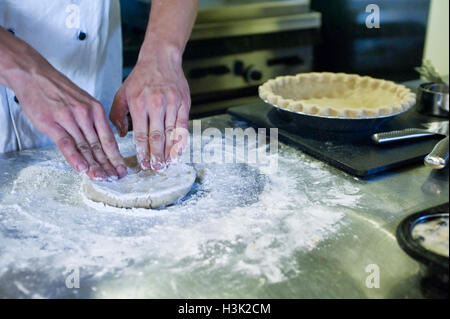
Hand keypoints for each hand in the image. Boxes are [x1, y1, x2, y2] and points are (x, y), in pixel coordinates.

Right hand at [13, 53, 126, 179]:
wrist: (35, 74)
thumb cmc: (59, 90)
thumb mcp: (83, 101)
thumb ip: (92, 121)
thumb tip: (101, 142)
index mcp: (95, 110)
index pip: (109, 138)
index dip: (116, 156)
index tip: (122, 168)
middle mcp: (85, 114)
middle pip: (99, 145)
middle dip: (109, 164)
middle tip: (116, 178)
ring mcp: (69, 119)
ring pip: (85, 146)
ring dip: (94, 165)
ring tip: (102, 178)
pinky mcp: (52, 123)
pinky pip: (66, 143)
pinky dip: (75, 157)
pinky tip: (82, 169)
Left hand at [110, 48, 190, 169]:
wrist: (161, 59)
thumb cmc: (140, 78)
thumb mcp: (122, 93)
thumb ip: (118, 115)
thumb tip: (122, 135)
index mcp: (138, 104)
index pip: (141, 135)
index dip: (142, 152)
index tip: (143, 164)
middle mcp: (155, 105)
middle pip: (156, 137)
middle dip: (156, 156)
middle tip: (156, 168)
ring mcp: (171, 104)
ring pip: (171, 134)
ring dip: (169, 152)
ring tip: (167, 164)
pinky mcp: (183, 103)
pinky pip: (183, 126)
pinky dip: (181, 140)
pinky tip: (179, 151)